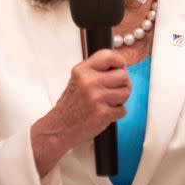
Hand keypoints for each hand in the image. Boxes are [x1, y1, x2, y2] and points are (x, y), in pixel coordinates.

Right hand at [31, 49, 129, 175]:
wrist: (58, 128)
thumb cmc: (70, 105)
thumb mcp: (78, 80)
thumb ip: (96, 71)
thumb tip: (120, 67)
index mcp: (82, 70)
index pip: (109, 56)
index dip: (119, 62)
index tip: (120, 69)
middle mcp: (89, 81)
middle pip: (123, 76)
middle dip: (123, 85)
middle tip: (115, 91)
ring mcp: (96, 97)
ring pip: (126, 92)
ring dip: (121, 100)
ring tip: (108, 103)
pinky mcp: (102, 113)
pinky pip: (123, 110)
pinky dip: (117, 114)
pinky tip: (105, 113)